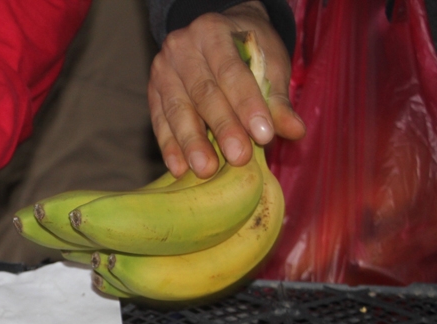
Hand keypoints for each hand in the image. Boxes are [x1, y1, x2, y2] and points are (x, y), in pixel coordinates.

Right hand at [147, 0, 304, 177]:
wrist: (216, 37)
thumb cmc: (248, 52)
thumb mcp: (269, 65)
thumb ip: (278, 100)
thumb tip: (295, 131)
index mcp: (213, 31)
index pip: (231, 71)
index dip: (247, 105)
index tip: (263, 136)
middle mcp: (182, 47)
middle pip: (203, 93)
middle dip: (222, 128)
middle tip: (238, 158)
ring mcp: (162, 70)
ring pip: (177, 110)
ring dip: (192, 143)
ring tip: (206, 170)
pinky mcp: (152, 92)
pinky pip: (160, 122)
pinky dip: (170, 147)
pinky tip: (180, 168)